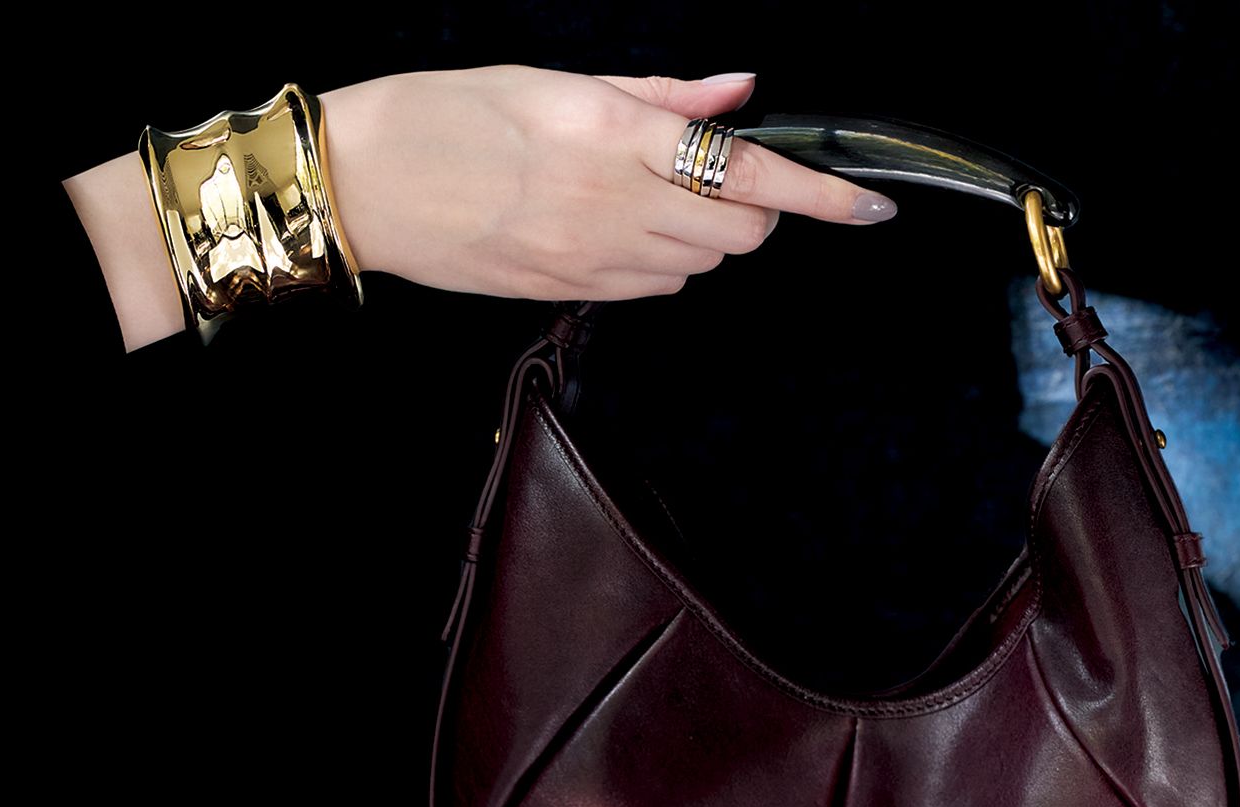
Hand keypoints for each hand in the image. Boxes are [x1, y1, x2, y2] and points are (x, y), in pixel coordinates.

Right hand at [318, 66, 896, 300]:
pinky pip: (655, 287)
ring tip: (646, 195)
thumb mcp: (555, 81)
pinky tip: (616, 228)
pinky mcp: (569, 291)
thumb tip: (737, 91)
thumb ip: (658, 96)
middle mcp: (614, 201)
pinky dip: (662, 260)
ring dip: (704, 234)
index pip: (749, 169)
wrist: (366, 184)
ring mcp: (592, 256)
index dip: (822, 195)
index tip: (873, 208)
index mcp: (615, 134)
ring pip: (702, 263)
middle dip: (752, 207)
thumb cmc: (449, 114)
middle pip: (740, 229)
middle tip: (714, 175)